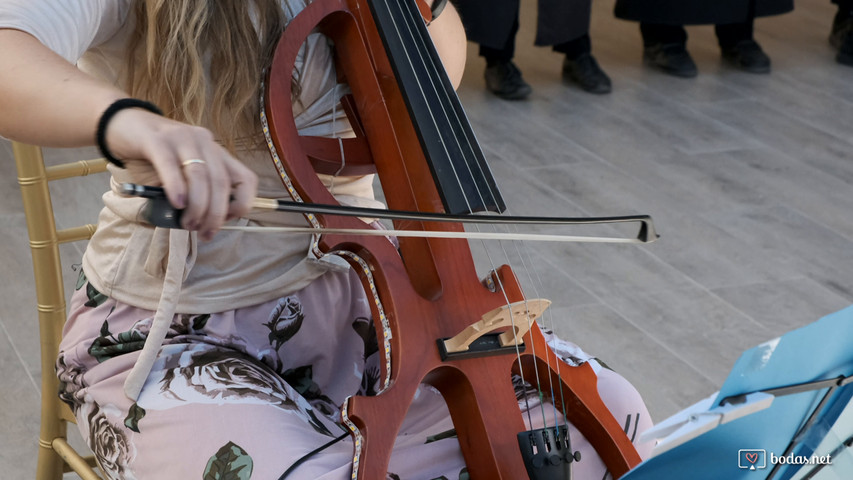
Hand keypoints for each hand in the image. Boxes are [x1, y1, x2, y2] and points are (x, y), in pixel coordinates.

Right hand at [105, 108, 257, 240]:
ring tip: (188, 223)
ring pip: (200, 176)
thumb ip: (195, 193)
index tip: (226, 221)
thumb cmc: (152, 156)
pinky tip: (177, 203)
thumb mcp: (181, 176)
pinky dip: (177, 188)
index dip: (242, 204)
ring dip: (197, 206)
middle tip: (204, 233)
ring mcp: (182, 137)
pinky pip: (171, 166)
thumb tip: (204, 222)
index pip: (246, 179)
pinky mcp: (156, 139)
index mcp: (216, 152)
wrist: (119, 124)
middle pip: (221, 182)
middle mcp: (204, 141)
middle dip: (216, 214)